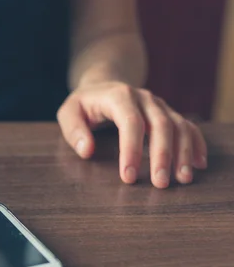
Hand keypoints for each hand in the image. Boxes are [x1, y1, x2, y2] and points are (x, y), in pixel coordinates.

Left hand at [57, 82, 207, 188]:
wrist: (104, 83)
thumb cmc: (85, 103)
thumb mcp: (69, 112)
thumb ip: (74, 130)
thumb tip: (87, 150)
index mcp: (119, 96)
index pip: (130, 122)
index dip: (131, 150)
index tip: (128, 176)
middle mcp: (144, 98)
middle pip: (160, 125)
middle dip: (162, 156)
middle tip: (160, 183)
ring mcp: (159, 105)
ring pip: (179, 126)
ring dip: (183, 153)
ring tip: (183, 178)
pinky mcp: (169, 113)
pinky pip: (188, 126)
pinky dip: (196, 144)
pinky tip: (198, 164)